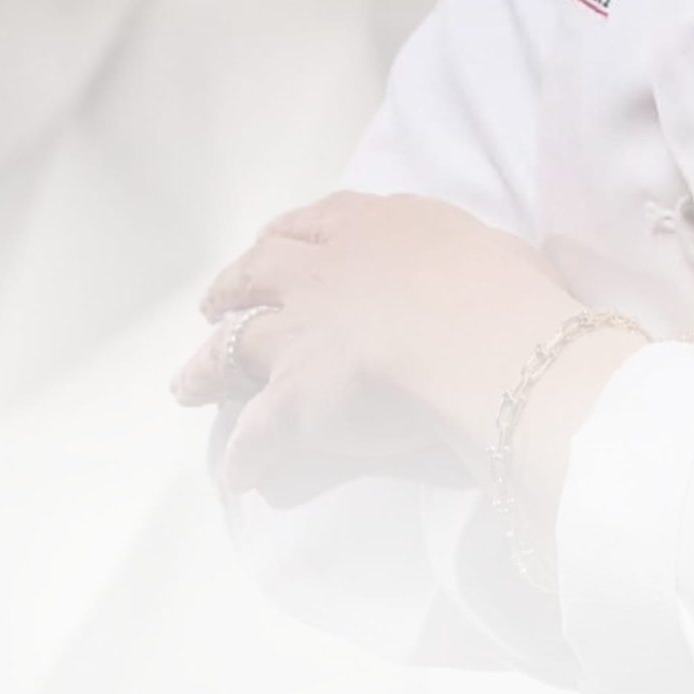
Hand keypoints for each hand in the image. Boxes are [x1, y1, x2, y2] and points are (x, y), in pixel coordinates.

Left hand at [170, 191, 579, 506]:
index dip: (290, 233)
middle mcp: (324, 271)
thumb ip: (481, 259)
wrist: (479, 340)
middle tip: (215, 301)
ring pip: (235, 345)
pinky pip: (255, 435)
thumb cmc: (506, 290)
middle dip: (234, 285)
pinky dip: (243, 455)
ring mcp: (300, 334)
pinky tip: (236, 473)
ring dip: (208, 365)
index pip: (318, 220)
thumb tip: (500, 268)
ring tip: (188, 384)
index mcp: (375, 228)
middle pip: (260, 269)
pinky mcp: (291, 401)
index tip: (274, 240)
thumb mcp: (499, 252)